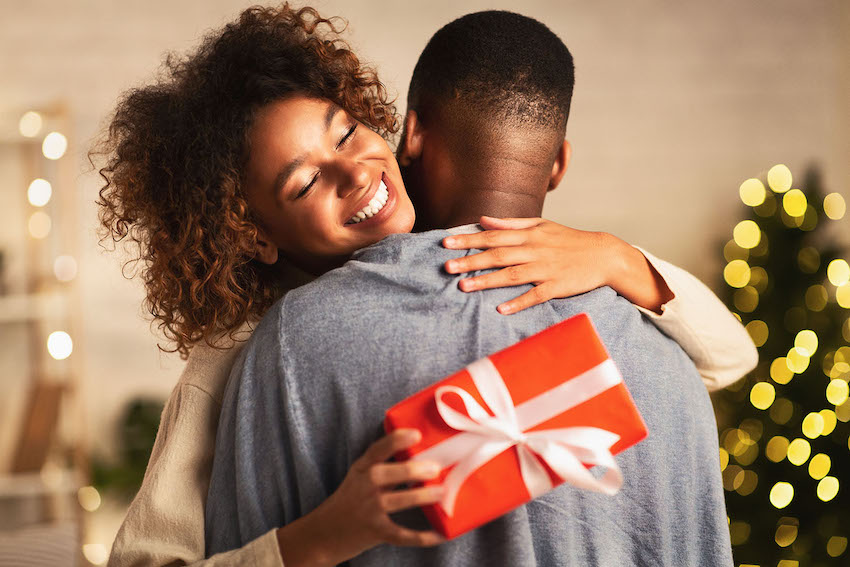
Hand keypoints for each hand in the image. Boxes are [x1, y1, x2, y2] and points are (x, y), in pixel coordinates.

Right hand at [281, 429, 445, 565]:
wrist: (323, 534)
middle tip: (434, 468)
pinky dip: (423, 537)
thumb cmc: (350, 499)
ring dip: (420, 496)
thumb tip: (423, 455)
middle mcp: (364, 486)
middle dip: (410, 470)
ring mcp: (369, 510)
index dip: (396, 440)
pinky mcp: (376, 532)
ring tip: (439, 493)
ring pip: (395, 501)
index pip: (377, 449)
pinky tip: (441, 535)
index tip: (416, 434)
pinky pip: (402, 535)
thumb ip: (383, 465)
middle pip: (384, 474)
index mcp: (362, 468)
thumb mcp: (360, 476)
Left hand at [442, 216, 668, 314]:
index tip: (446, 243)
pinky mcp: (557, 287)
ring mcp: (545, 269)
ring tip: (463, 286)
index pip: (492, 236)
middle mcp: (534, 250)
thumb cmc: (568, 239)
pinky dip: (519, 302)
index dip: (469, 239)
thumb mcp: (541, 225)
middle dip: (470, 261)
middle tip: (446, 267)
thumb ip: (511, 224)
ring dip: (487, 281)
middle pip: (497, 255)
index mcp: (529, 235)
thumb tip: (483, 219)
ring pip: (511, 275)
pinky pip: (535, 296)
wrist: (603, 254)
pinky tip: (502, 309)